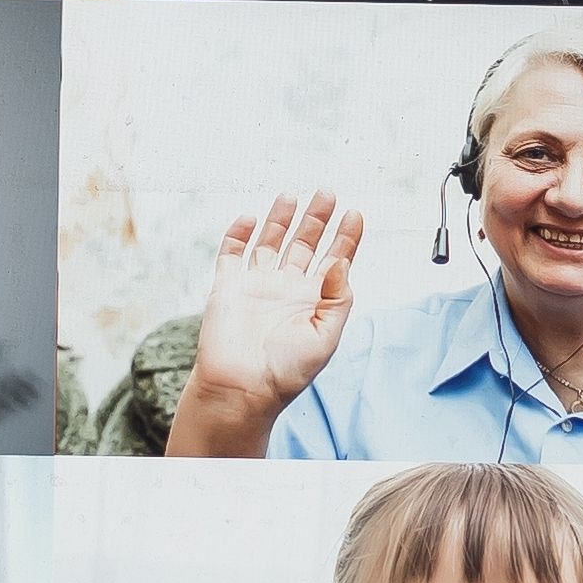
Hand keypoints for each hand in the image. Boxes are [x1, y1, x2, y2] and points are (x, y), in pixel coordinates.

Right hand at [162, 191, 364, 457]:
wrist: (241, 389)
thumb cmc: (286, 372)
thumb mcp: (325, 337)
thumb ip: (338, 298)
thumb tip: (342, 261)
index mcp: (313, 301)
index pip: (334, 261)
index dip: (345, 238)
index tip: (355, 214)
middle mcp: (287, 289)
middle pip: (304, 244)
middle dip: (316, 219)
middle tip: (327, 193)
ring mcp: (257, 285)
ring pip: (270, 242)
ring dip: (281, 219)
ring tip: (291, 195)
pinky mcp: (228, 286)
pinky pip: (233, 253)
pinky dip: (239, 234)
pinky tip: (250, 217)